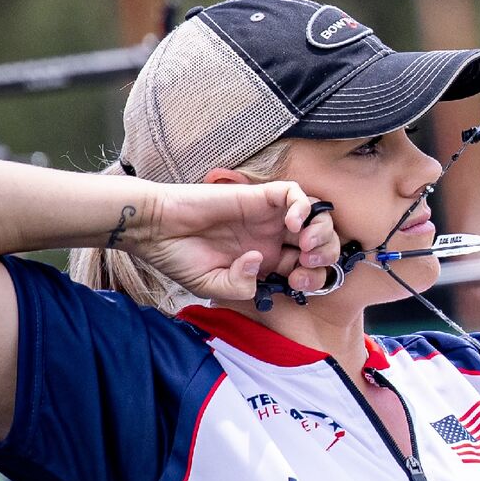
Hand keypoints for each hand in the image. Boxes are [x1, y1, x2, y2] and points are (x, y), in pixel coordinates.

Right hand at [134, 181, 341, 300]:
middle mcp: (272, 238)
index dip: (313, 277)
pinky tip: (291, 223)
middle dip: (326, 254)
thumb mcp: (212, 286)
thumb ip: (240, 287)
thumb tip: (259, 262)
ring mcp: (268, 217)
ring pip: (316, 215)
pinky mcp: (258, 196)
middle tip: (308, 263)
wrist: (153, 230)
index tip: (297, 284)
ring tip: (304, 244)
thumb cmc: (179, 257)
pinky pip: (294, 194)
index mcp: (266, 262)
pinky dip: (302, 206)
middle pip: (320, 242)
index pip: (308, 268)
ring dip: (321, 230)